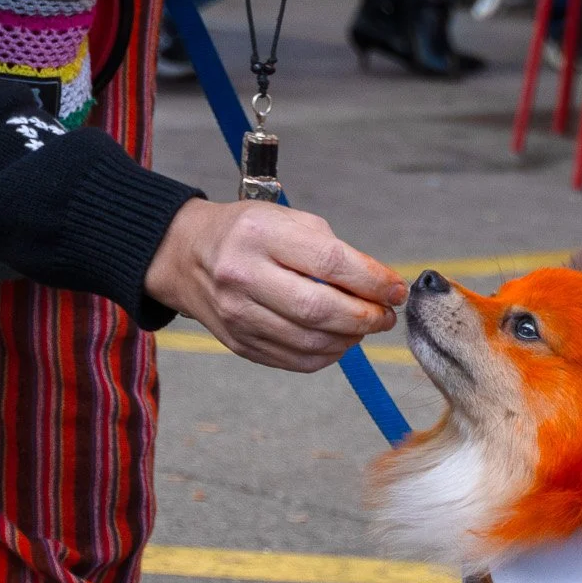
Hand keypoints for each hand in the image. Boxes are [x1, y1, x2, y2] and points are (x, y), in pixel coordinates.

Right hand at [143, 198, 406, 371]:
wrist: (185, 255)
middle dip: (365, 317)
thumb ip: (335, 251)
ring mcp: (238, 314)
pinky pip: (296, 361)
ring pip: (311, 342)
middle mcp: (243, 276)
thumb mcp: (289, 221)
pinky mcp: (239, 343)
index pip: (329, 263)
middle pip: (320, 310)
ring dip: (350, 339)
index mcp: (260, 235)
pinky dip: (328, 355)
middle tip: (385, 316)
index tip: (396, 290)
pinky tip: (338, 340)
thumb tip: (382, 288)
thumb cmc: (249, 233)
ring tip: (363, 326)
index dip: (372, 281)